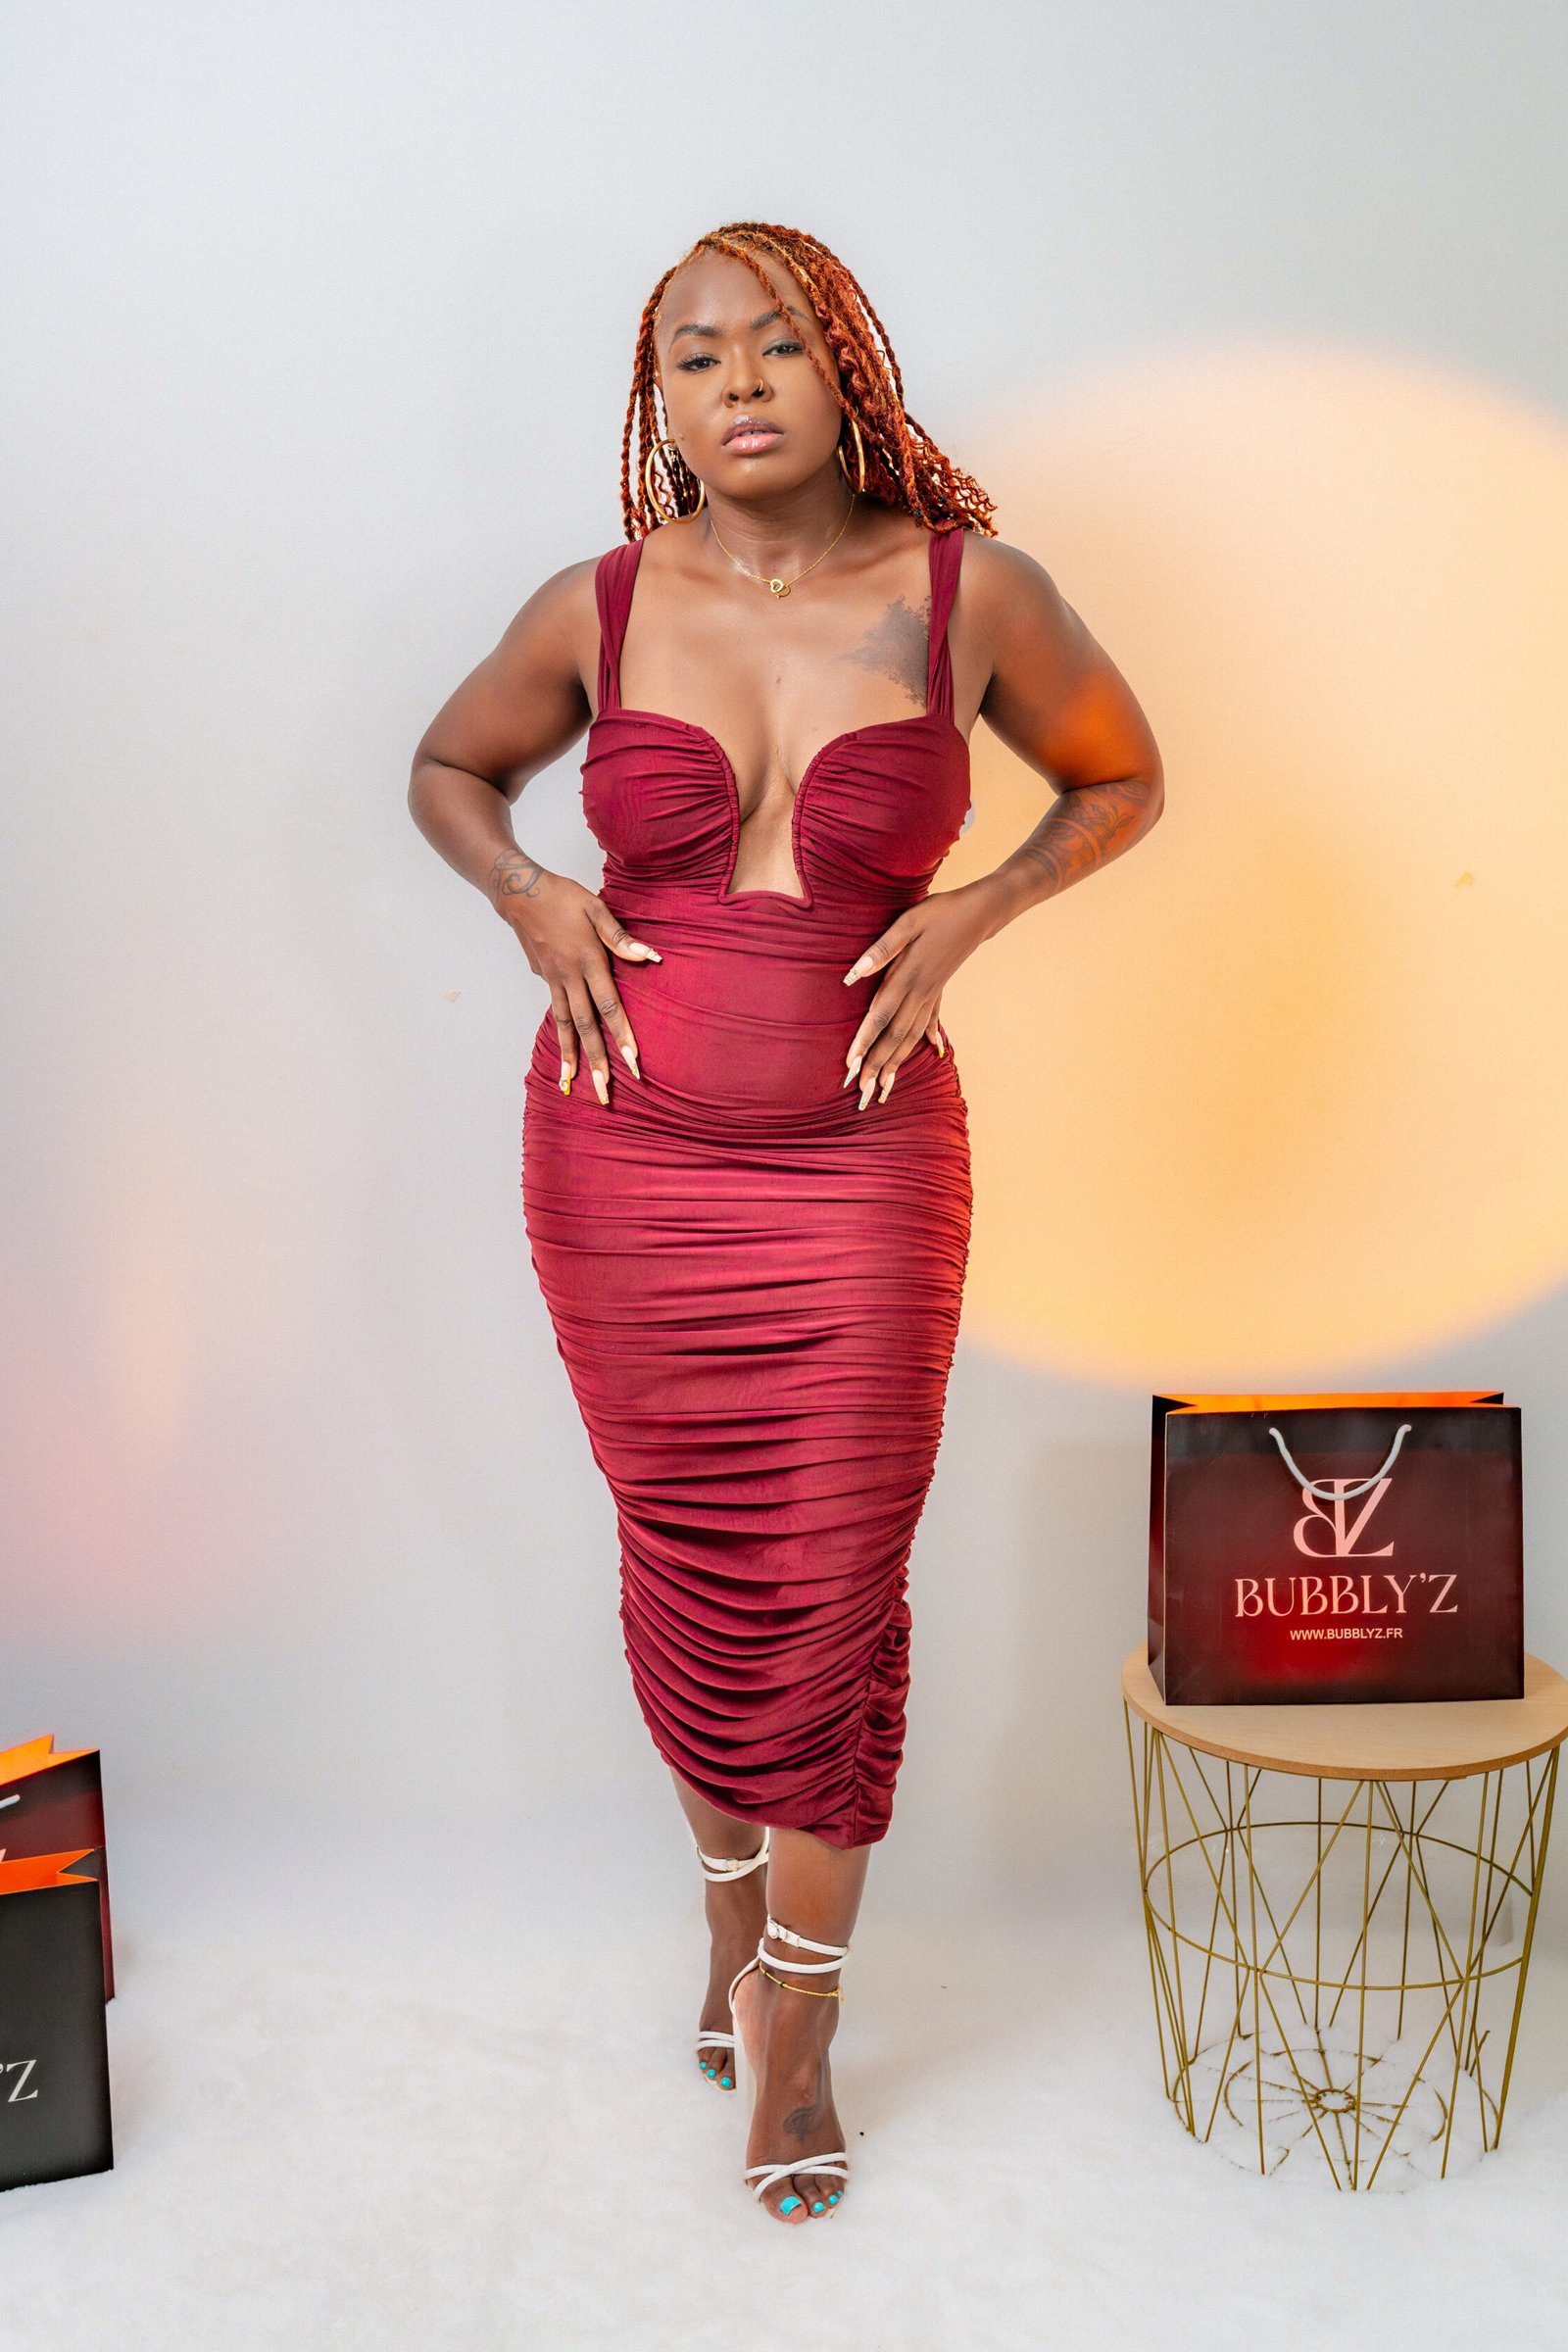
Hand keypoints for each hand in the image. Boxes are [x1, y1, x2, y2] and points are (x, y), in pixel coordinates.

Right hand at [489, 851, 660, 1103]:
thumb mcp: (596, 908)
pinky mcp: (544, 979)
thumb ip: (621, 937)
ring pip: (565, 1026)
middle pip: (586, 1026)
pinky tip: (564, 1056)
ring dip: (572, 1057)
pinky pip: (555, 1014)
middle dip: (597, 1061)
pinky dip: (560, 1037)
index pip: (609, 1005)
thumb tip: (651, 958)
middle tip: (604, 1092)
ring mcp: (554, 980)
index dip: (622, 1034)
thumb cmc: (563, 896)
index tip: (632, 1061)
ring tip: (574, 1085)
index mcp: (587, 960)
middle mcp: (569, 976)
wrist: (520, 893)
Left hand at [841, 882, 994, 1107]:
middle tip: (861, 1093)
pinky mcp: (937, 991)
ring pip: (910, 1036)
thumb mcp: (909, 922)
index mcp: (909, 976)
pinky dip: (919, 1041)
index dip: (864, 1042)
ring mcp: (931, 994)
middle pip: (894, 1036)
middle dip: (876, 1065)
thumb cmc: (940, 912)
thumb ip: (882, 949)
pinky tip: (927, 1051)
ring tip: (882, 1087)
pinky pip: (925, 1024)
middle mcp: (920, 992)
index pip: (880, 1016)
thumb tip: (853, 974)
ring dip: (895, 1063)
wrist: (980, 913)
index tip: (850, 1065)